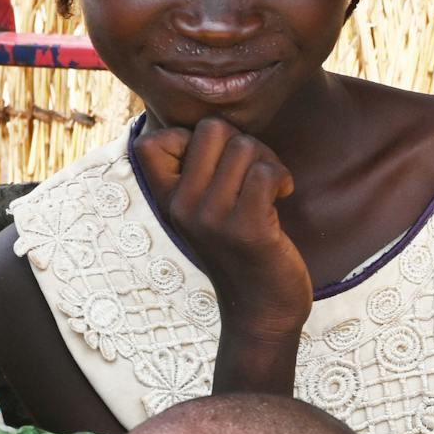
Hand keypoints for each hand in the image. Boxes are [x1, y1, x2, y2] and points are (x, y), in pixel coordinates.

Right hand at [136, 117, 313, 389]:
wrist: (261, 310)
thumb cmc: (240, 250)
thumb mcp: (204, 211)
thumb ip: (198, 172)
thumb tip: (212, 123)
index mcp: (167, 200)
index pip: (152, 141)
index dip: (190, 136)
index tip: (216, 163)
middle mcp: (182, 207)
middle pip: (212, 129)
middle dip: (243, 142)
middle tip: (254, 174)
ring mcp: (212, 219)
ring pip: (244, 146)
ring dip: (268, 161)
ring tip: (269, 189)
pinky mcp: (247, 229)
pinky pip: (266, 172)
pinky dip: (282, 178)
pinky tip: (282, 198)